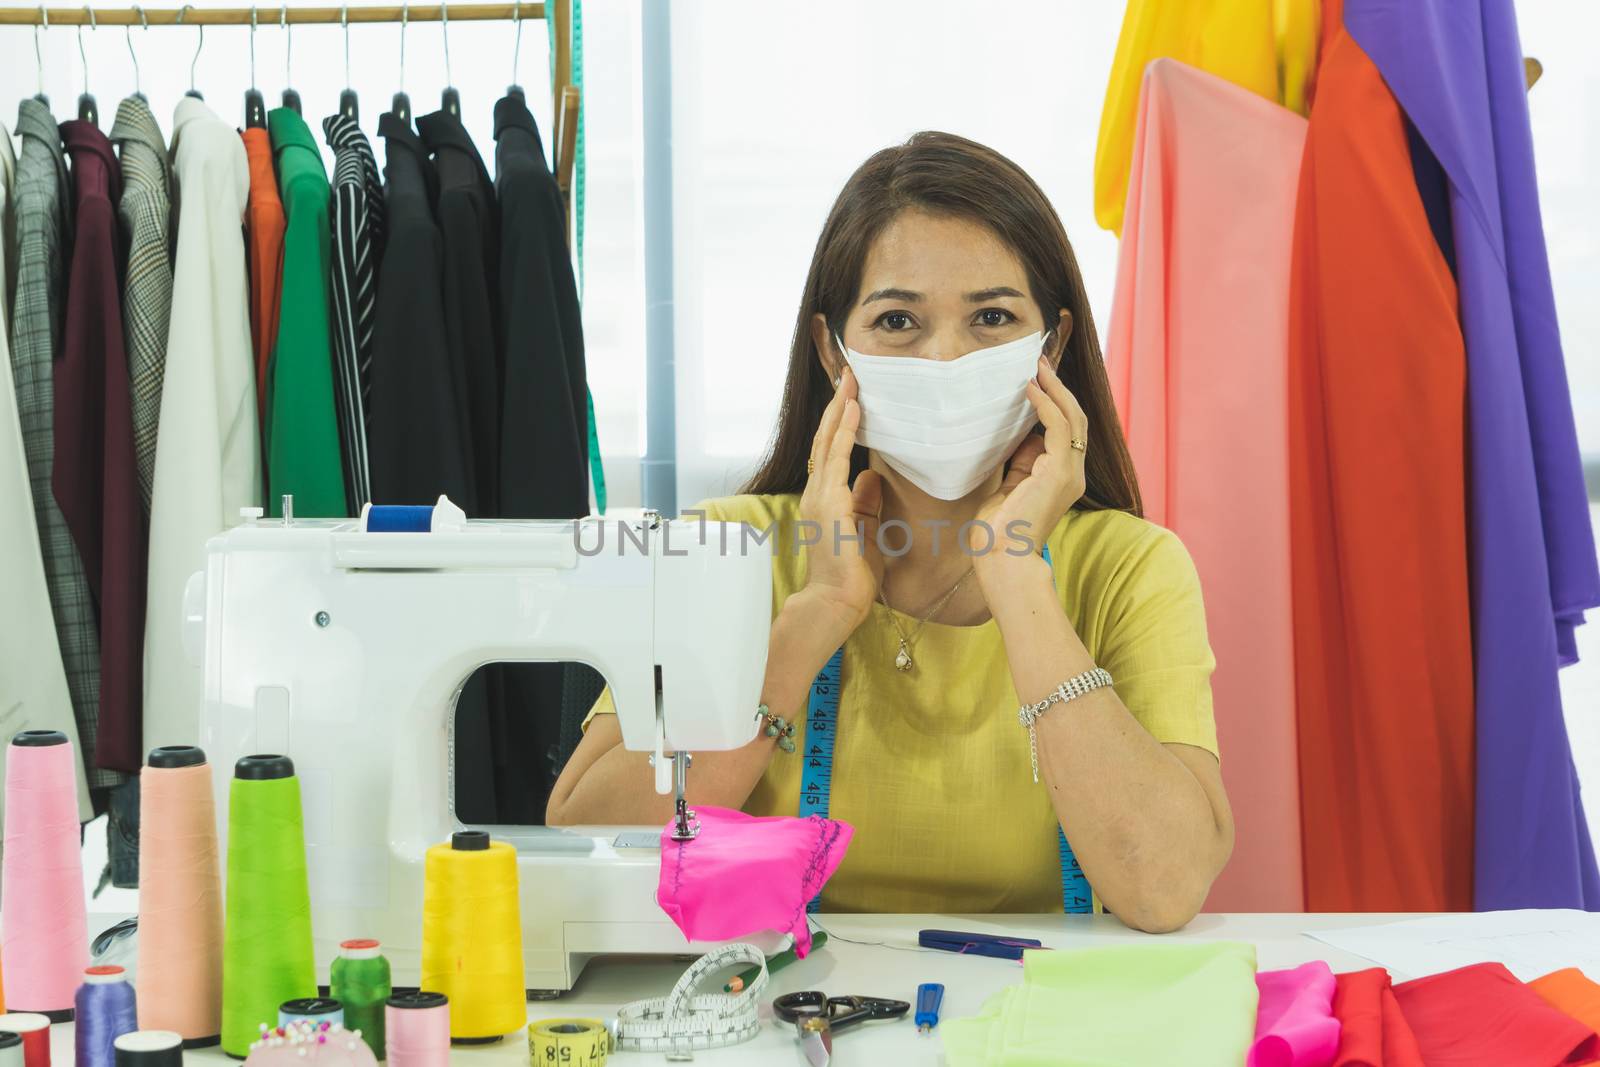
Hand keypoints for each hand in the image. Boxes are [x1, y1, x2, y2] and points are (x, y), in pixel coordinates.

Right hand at [794, 366, 883, 639]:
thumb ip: (866, 505)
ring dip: (840, 408)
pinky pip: (836, 457)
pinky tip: (854, 409)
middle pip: (825, 438)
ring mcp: (819, 495)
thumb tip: (871, 476)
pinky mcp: (828, 501)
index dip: (840, 422)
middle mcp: (817, 492)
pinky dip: (844, 431)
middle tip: (849, 374)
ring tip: (850, 380)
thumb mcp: (865, 532)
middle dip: (838, 405)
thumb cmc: (850, 574)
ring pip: (827, 440)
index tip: (852, 396)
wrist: (835, 601)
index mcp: (825, 499)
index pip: (831, 451)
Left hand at [971, 356, 1088, 590]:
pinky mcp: (1060, 473)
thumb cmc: (1000, 529)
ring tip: (1038, 367)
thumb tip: (1022, 434)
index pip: (1068, 431)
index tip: (1038, 379)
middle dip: (1060, 388)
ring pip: (1074, 419)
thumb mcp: (1010, 487)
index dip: (1056, 402)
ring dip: (1055, 389)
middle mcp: (1073, 474)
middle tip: (1041, 362)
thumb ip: (1021, 462)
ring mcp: (1070, 473)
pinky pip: (1060, 428)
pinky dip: (1047, 405)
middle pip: (1077, 420)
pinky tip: (1031, 389)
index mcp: (1063, 477)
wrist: (1002, 556)